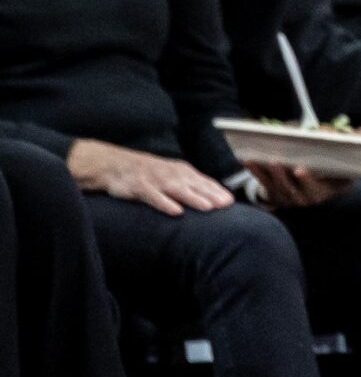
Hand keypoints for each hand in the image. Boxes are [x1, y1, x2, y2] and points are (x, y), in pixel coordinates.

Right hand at [65, 140, 232, 214]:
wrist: (114, 165)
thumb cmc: (147, 173)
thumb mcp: (170, 175)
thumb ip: (190, 185)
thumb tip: (213, 198)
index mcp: (180, 171)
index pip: (203, 181)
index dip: (217, 191)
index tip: (231, 202)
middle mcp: (171, 174)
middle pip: (194, 185)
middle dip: (211, 195)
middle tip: (226, 205)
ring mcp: (155, 180)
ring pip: (178, 190)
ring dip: (193, 198)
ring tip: (208, 207)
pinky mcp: (140, 187)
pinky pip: (154, 197)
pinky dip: (165, 203)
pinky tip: (176, 211)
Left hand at [246, 162, 351, 207]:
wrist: (319, 186)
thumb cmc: (335, 167)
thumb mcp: (349, 159)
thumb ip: (359, 144)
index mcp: (329, 190)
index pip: (320, 186)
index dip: (309, 180)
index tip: (300, 170)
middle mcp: (310, 198)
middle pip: (295, 189)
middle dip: (284, 176)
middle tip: (277, 162)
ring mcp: (292, 199)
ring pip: (279, 187)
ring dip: (269, 174)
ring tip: (263, 159)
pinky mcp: (277, 196)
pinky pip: (265, 185)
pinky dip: (257, 173)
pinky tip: (250, 160)